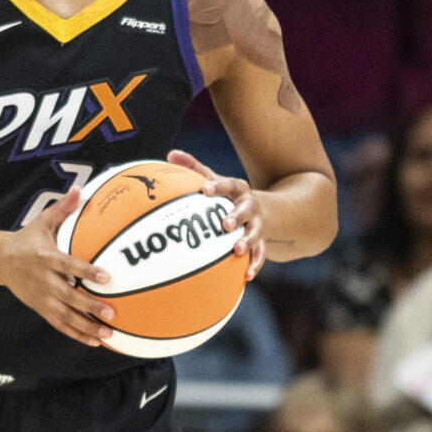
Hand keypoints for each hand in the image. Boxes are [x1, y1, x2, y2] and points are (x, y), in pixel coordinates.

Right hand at [0, 189, 114, 344]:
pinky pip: (60, 324)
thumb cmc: (28, 239)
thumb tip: (79, 188)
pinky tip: (95, 341)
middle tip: (112, 312)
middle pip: (69, 296)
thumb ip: (62, 208)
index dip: (87, 273)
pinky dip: (77, 334)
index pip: (69, 266)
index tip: (107, 278)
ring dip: (87, 326)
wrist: (0, 261)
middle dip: (90, 306)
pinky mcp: (41, 308)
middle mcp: (44, 281)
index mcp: (47, 258)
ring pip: (66, 316)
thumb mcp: (42, 222)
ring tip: (108, 333)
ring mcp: (42, 298)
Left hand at [167, 148, 263, 277]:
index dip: (217, 187)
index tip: (204, 190)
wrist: (258, 209)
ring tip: (237, 250)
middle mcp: (250, 206)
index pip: (228, 185)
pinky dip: (255, 265)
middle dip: (236, 216)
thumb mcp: (212, 179)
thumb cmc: (225, 195)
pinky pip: (260, 254)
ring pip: (256, 233)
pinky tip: (247, 277)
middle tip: (224, 224)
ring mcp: (257, 225)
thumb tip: (171, 154)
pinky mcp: (261, 242)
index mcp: (237, 189)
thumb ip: (193, 167)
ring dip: (248, 241)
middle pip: (246, 210)